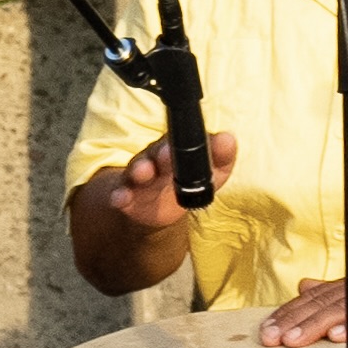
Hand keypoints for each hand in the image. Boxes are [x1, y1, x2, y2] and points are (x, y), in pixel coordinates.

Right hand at [92, 132, 236, 235]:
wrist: (156, 209)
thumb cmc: (186, 183)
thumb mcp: (209, 173)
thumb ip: (220, 157)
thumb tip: (229, 138)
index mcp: (176, 148)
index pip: (181, 139)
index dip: (186, 141)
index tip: (192, 143)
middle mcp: (155, 157)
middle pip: (158, 152)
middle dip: (163, 153)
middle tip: (167, 154)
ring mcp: (138, 176)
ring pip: (138, 169)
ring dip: (140, 169)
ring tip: (142, 172)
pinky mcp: (125, 194)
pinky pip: (119, 192)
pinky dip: (118, 195)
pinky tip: (119, 198)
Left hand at [260, 270, 347, 347]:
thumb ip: (338, 296)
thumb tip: (303, 286)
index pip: (314, 299)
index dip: (288, 313)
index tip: (265, 331)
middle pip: (323, 303)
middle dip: (293, 321)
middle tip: (270, 339)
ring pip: (345, 308)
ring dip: (316, 325)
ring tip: (294, 340)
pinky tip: (338, 338)